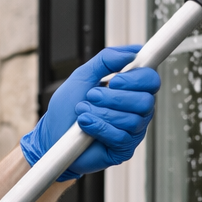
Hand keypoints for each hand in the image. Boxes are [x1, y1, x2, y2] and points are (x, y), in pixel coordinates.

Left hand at [19, 45, 160, 180]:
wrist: (51, 136)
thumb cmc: (67, 109)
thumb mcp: (82, 76)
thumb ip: (105, 60)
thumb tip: (130, 53)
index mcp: (131, 90)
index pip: (151, 80)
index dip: (137, 78)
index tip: (115, 79)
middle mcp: (136, 110)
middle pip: (145, 100)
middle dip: (115, 97)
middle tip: (92, 96)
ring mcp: (132, 131)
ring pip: (132, 119)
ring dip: (102, 113)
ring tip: (83, 111)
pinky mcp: (123, 148)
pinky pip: (121, 136)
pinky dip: (99, 127)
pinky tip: (86, 124)